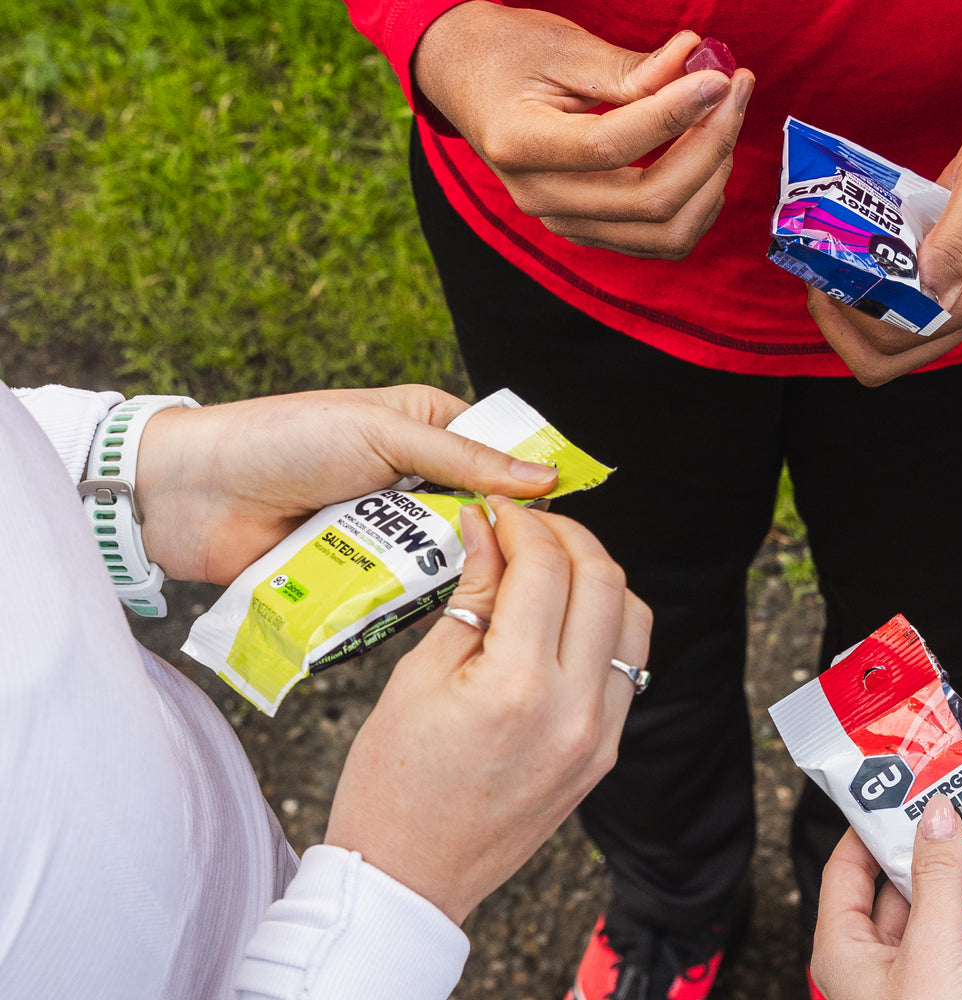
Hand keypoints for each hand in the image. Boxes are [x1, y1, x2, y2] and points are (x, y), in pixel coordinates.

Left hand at [134, 385, 558, 583]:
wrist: (195, 493)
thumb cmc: (285, 440)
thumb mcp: (383, 433)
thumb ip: (464, 458)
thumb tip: (544, 477)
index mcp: (429, 428)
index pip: (501, 456)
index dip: (530, 484)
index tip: (561, 517)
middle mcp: (416, 480)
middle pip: (483, 516)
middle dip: (496, 538)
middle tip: (520, 565)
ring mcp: (389, 530)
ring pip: (450, 558)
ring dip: (455, 571)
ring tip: (480, 590)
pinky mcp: (363, 573)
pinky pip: (407, 592)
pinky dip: (418, 600)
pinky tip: (438, 611)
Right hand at [325, 499, 650, 923]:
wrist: (409, 879)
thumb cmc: (392, 785)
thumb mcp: (416, 678)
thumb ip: (470, 596)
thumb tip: (488, 528)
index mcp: (519, 687)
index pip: (546, 568)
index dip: (523, 523)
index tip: (498, 509)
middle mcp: (576, 710)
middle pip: (604, 581)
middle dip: (568, 535)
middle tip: (527, 523)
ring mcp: (601, 735)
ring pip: (634, 617)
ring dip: (598, 574)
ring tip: (550, 561)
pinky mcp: (607, 752)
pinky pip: (629, 665)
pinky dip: (608, 622)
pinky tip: (566, 613)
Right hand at [413, 3, 754, 258]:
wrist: (466, 81)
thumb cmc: (508, 54)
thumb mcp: (561, 46)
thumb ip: (628, 66)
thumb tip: (695, 63)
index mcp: (520, 145)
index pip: (612, 146)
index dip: (675, 113)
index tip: (717, 78)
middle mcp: (541, 198)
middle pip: (650, 201)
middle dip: (709, 146)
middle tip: (733, 89)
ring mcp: (565, 222)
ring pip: (665, 233)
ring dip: (711, 180)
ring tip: (723, 119)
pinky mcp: (589, 229)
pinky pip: (661, 239)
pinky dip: (698, 203)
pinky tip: (708, 154)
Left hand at [808, 57, 961, 385]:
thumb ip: (957, 241)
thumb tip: (923, 288)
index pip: (898, 340)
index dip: (852, 320)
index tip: (828, 274)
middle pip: (891, 356)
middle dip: (844, 327)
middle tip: (820, 279)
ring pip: (896, 338)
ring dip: (855, 314)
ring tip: (832, 267)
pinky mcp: (960, 271)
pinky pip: (908, 304)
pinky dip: (876, 291)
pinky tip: (859, 253)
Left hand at [811, 798, 961, 999]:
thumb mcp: (932, 946)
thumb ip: (936, 879)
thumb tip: (937, 816)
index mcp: (842, 950)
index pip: (845, 869)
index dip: (872, 829)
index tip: (904, 795)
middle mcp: (870, 964)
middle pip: (895, 889)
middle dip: (931, 855)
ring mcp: (908, 980)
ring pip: (933, 918)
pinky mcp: (944, 992)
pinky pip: (960, 946)